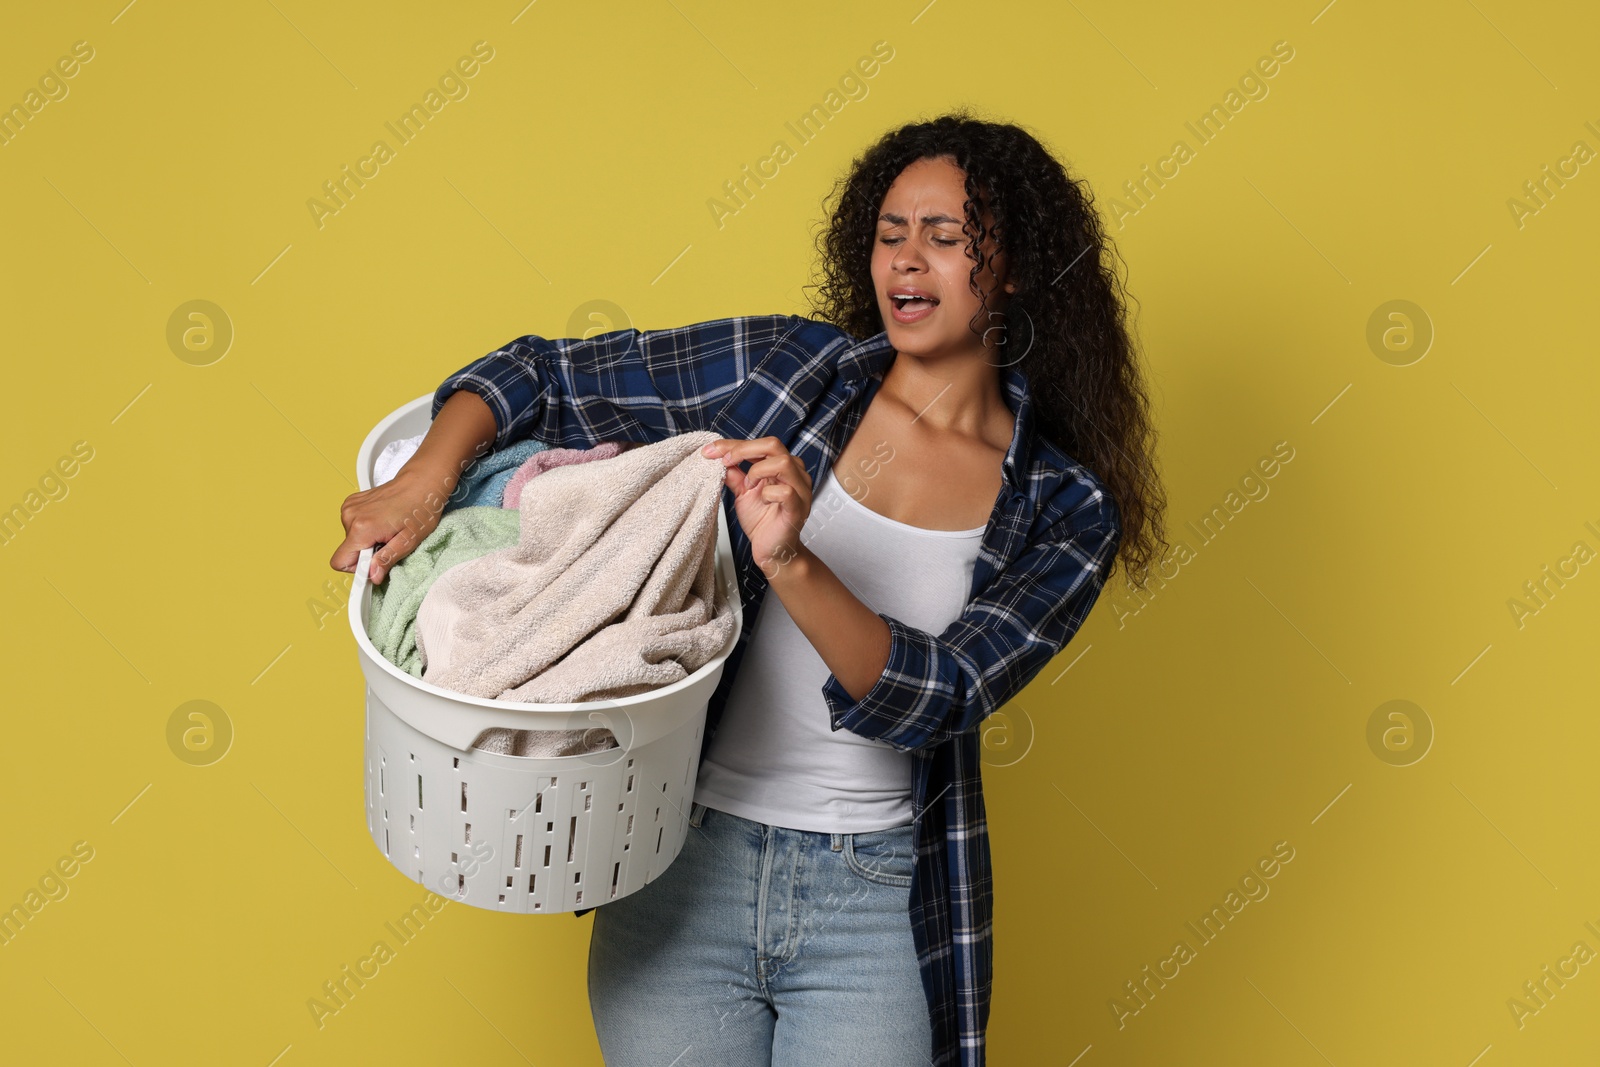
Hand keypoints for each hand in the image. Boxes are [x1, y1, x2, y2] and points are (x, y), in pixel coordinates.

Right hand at [330, 468, 451, 583]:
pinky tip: (382, 521)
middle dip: (367, 553)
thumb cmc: (421, 507)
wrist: (422, 481)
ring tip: (388, 529)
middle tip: (389, 541)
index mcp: (362, 528)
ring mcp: (349, 507)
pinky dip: (366, 528)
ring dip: (367, 540)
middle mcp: (351, 516)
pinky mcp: (351, 503)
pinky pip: (352, 526)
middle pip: (347, 551)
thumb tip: (373, 575)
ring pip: (350, 539)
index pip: (339, 562)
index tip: (375, 565)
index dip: (358, 569)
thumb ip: (387, 560)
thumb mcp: (409, 541)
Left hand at [703, 437, 810, 575]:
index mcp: (781, 466)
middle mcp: (794, 473)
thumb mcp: (742, 493)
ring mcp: (800, 489)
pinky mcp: (798, 507)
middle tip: (725, 461)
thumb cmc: (763, 522)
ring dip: (758, 471)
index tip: (711, 450)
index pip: (760, 444)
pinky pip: (786, 491)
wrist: (772, 550)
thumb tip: (718, 457)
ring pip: (783, 462)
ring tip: (749, 486)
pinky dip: (769, 494)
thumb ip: (734, 474)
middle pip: (773, 444)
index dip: (733, 444)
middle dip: (744, 450)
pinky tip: (764, 501)